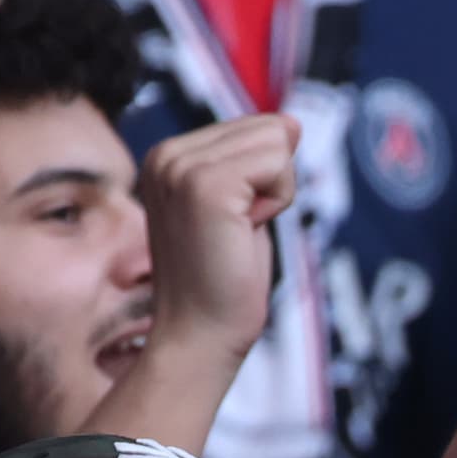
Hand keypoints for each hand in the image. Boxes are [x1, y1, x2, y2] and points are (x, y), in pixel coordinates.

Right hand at [136, 113, 297, 360]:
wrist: (199, 335)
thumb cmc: (222, 282)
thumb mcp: (244, 208)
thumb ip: (258, 163)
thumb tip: (290, 121)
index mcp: (168, 155)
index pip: (252, 128)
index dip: (262, 180)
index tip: (232, 223)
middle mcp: (166, 153)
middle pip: (267, 128)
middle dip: (272, 183)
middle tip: (237, 231)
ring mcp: (181, 166)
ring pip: (276, 143)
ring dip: (275, 194)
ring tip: (238, 232)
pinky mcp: (205, 185)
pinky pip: (279, 165)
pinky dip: (277, 203)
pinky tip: (244, 232)